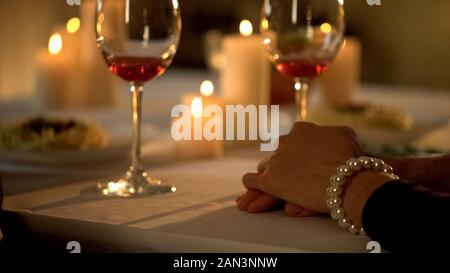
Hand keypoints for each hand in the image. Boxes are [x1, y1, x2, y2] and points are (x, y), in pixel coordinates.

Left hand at [239, 122, 362, 213]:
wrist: (345, 182)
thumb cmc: (350, 161)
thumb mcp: (345, 135)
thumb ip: (330, 133)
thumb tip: (326, 135)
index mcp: (302, 130)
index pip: (293, 142)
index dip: (297, 156)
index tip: (303, 166)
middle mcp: (285, 141)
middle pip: (278, 156)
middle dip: (283, 168)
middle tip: (290, 182)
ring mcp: (275, 160)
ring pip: (264, 167)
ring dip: (270, 178)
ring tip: (272, 193)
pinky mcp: (268, 180)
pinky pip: (251, 180)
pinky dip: (253, 188)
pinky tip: (253, 195)